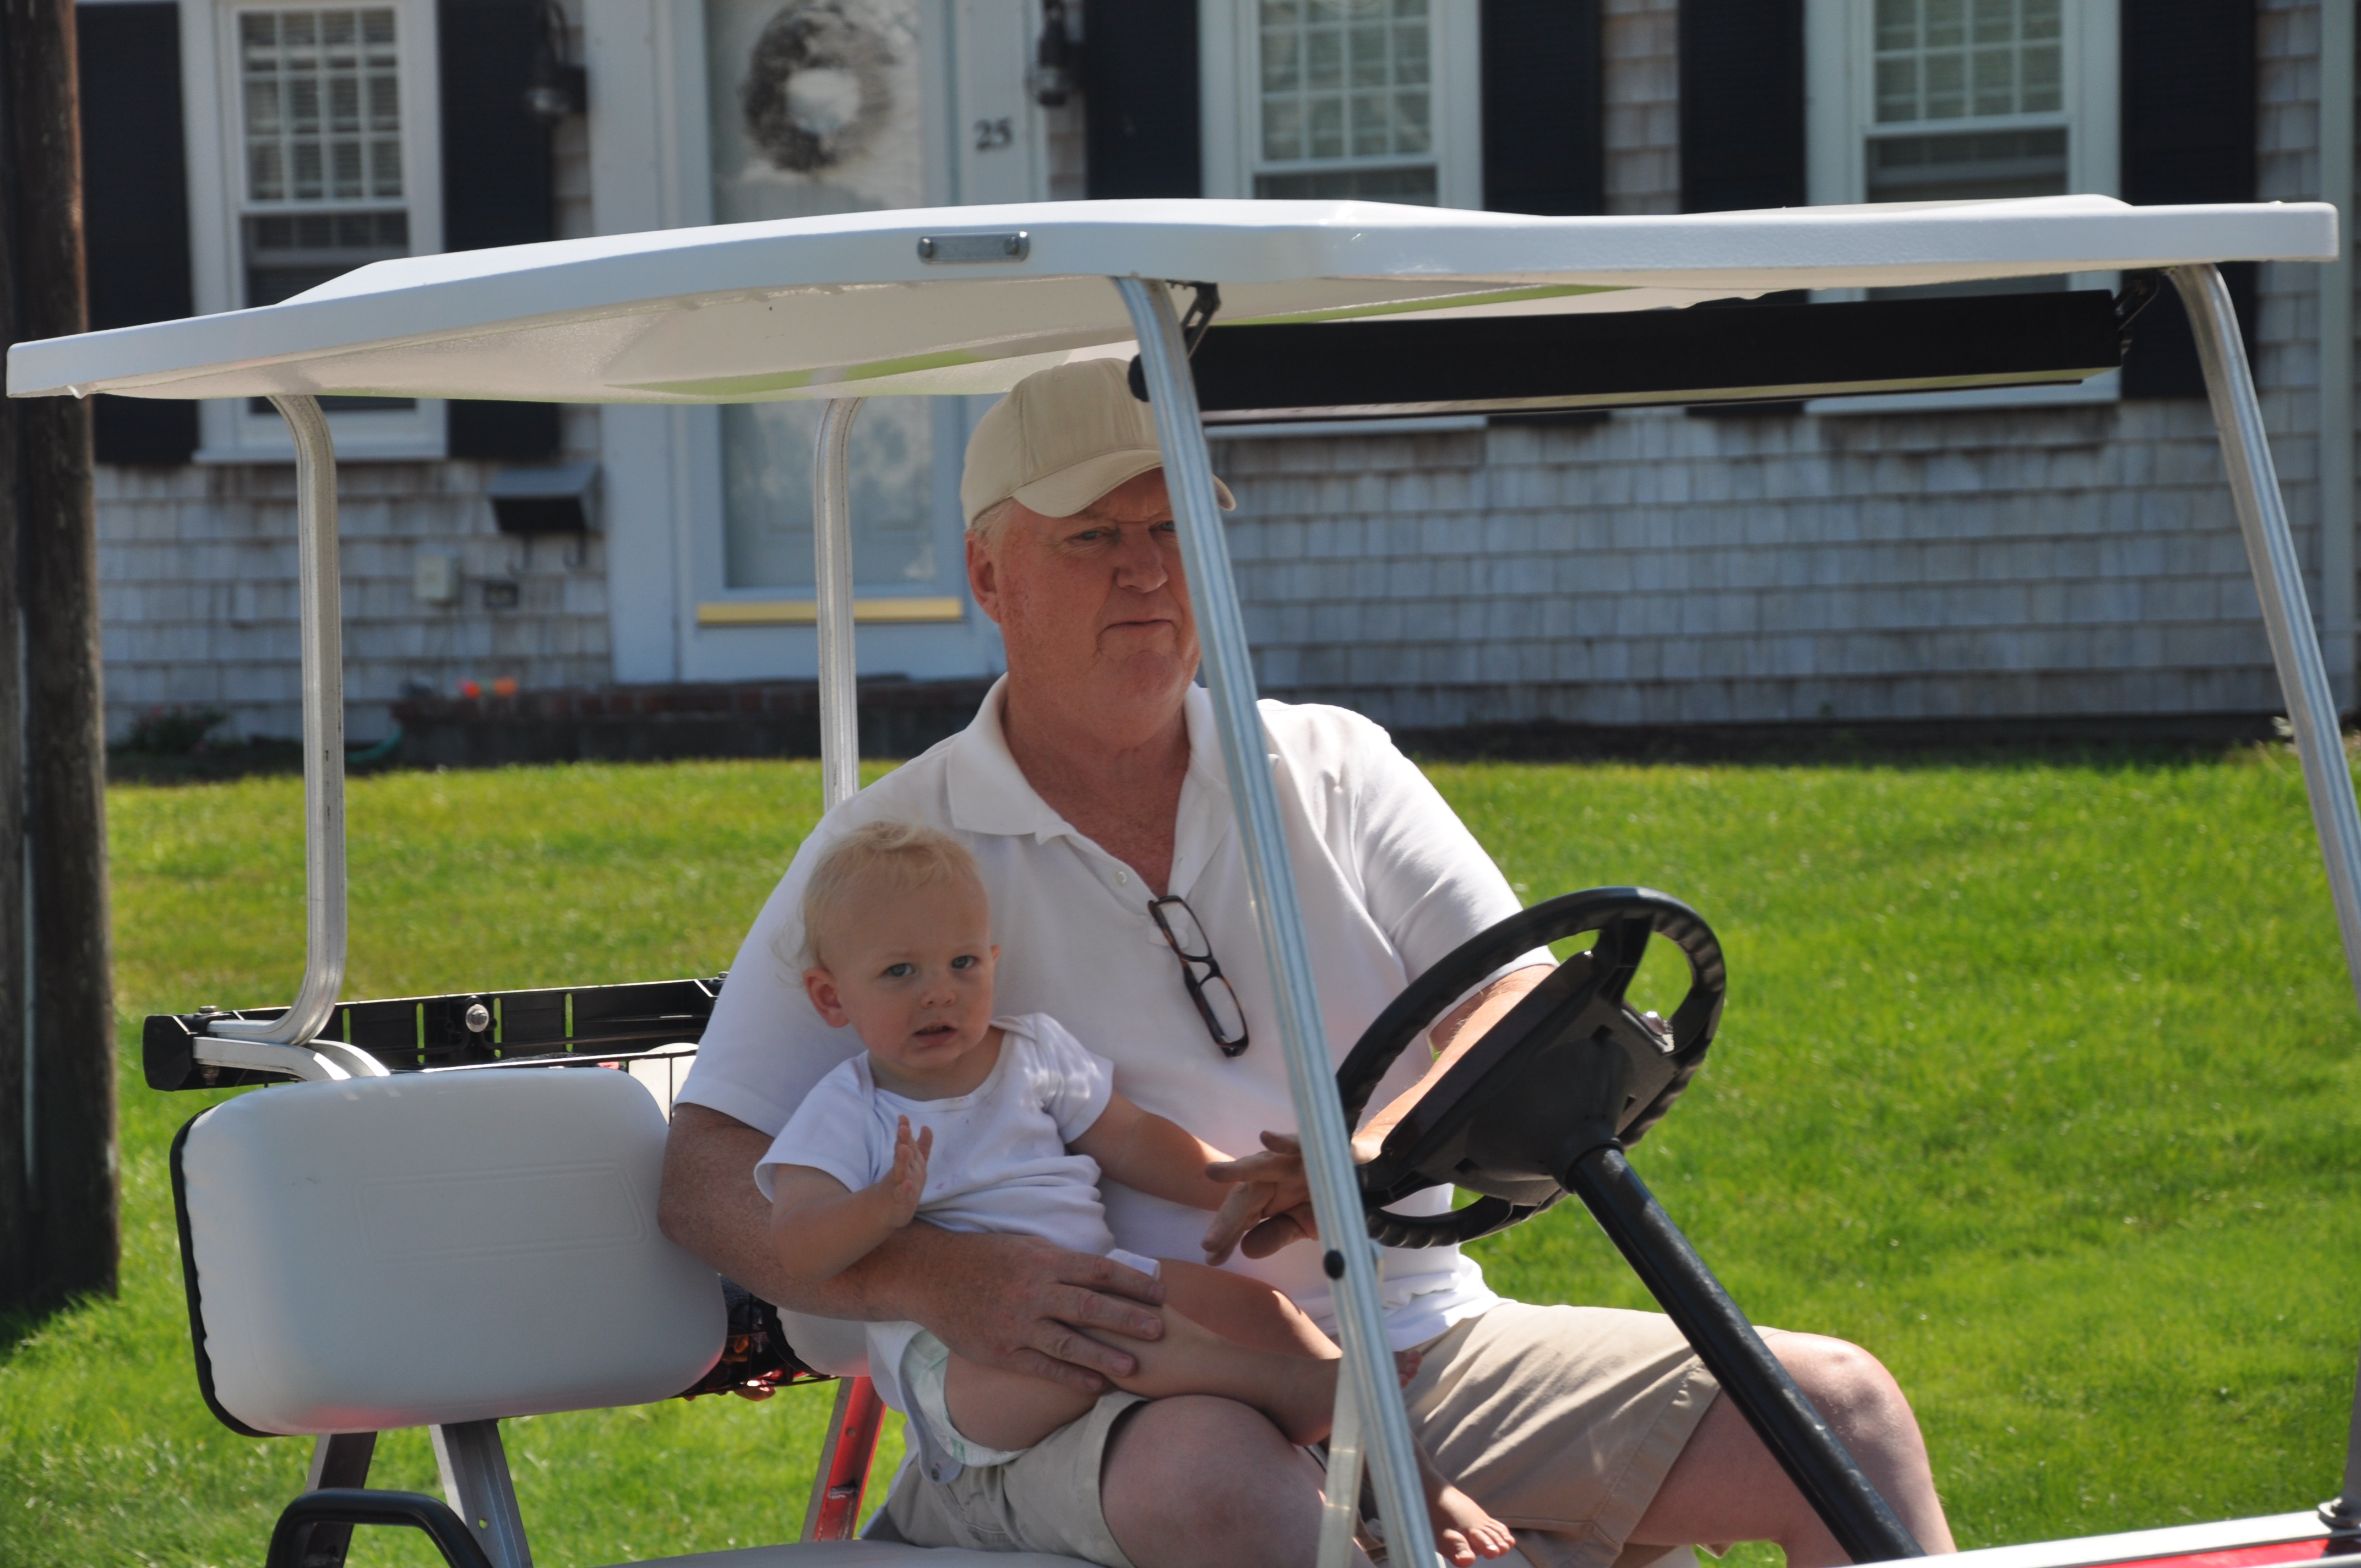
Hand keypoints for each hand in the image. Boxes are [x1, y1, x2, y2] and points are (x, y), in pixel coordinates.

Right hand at [877, 1115, 932, 1227]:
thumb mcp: (914, 1164)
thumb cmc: (903, 1182)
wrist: (887, 1209)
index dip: (905, 1130)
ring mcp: (898, 1184)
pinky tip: (907, 1184)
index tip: (903, 1117)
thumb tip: (926, 1127)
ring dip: (902, 1160)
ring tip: (903, 1149)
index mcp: (906, 1161)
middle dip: (903, 1141)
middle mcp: (901, 1170)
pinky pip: (901, 1194)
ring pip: (900, 1171)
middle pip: (902, 1154)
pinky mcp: (898, 1200)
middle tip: (903, 1128)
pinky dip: (904, 1189)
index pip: (905, 1143)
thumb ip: (921, 1146)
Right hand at [912, 1230, 1169, 1392]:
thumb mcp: (1027, 1247)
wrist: (932, 1277)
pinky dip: (1070, 1377)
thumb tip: (1107, 1271)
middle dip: (1127, 1318)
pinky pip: (1041, 1367)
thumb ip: (1064, 1262)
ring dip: (1103, 1355)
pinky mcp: (1001, 1351)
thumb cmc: (987, 1258)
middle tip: (1159, 1330)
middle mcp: (1034, 1292)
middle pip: (1089, 1306)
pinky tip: (1095, 1386)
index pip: (1098, 1270)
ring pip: (1067, 1342)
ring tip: (1134, 1368)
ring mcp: (1017, 1324)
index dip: (1131, 1282)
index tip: (1160, 1293)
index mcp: (1044, 1261)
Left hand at [1202, 1131, 1318, 1262]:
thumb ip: (1276, 1234)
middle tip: (1209, 1243)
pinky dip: (1283, 1141)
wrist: (1353, 1175)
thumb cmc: (1323, 1198)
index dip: (1226, 1237)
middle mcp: (1270, 1177)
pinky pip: (1297, 1143)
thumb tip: (1246, 1250)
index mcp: (1265, 1197)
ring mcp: (1288, 1161)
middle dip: (1227, 1220)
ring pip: (1261, 1166)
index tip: (1212, 1259)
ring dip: (1238, 1168)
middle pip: (1245, 1198)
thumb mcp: (1302, 1224)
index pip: (1240, 1219)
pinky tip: (1266, 1138)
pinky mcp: (1310, 1147)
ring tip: (1213, 1172)